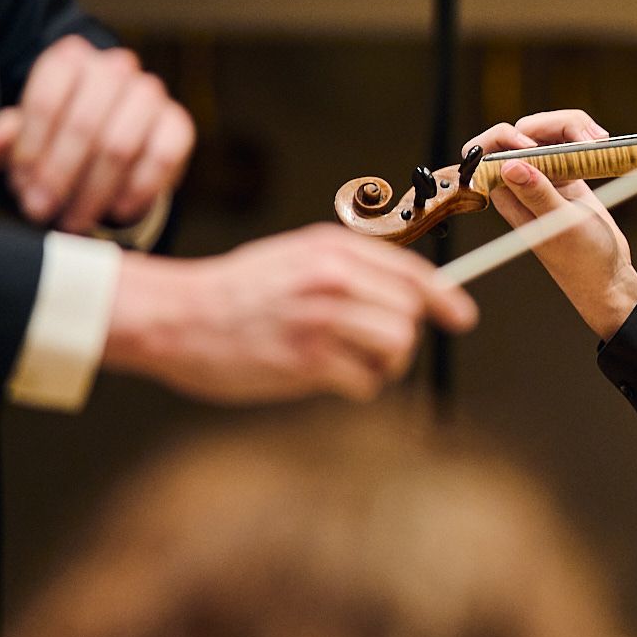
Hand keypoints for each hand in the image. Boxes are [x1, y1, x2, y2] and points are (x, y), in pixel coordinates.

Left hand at [0, 34, 193, 232]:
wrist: (115, 139)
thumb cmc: (62, 135)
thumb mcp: (28, 133)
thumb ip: (6, 138)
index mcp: (70, 59)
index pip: (46, 101)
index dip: (31, 149)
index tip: (22, 186)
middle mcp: (115, 67)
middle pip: (84, 125)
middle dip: (59, 176)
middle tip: (42, 211)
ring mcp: (151, 93)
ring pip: (120, 145)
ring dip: (93, 191)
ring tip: (74, 220)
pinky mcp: (179, 123)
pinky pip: (162, 157)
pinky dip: (139, 190)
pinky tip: (118, 211)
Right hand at [103, 225, 477, 402]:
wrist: (175, 315)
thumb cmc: (238, 291)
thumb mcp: (295, 257)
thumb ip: (349, 269)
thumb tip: (411, 293)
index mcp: (332, 249)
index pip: (412, 272)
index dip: (445, 298)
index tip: (461, 317)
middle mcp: (332, 277)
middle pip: (411, 314)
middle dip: (402, 339)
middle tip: (375, 352)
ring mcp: (320, 317)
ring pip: (397, 346)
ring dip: (384, 366)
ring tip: (353, 366)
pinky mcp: (306, 359)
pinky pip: (365, 381)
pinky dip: (356, 387)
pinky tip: (328, 379)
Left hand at [466, 109, 636, 340]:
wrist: (609, 277)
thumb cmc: (583, 262)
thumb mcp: (561, 227)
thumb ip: (538, 195)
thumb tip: (509, 164)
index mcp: (510, 195)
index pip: (487, 152)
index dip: (504, 138)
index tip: (533, 145)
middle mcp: (523, 182)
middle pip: (523, 131)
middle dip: (552, 124)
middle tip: (584, 139)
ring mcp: (547, 176)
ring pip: (548, 131)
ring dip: (572, 125)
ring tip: (599, 139)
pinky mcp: (568, 174)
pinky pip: (568, 141)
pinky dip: (583, 135)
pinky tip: (601, 143)